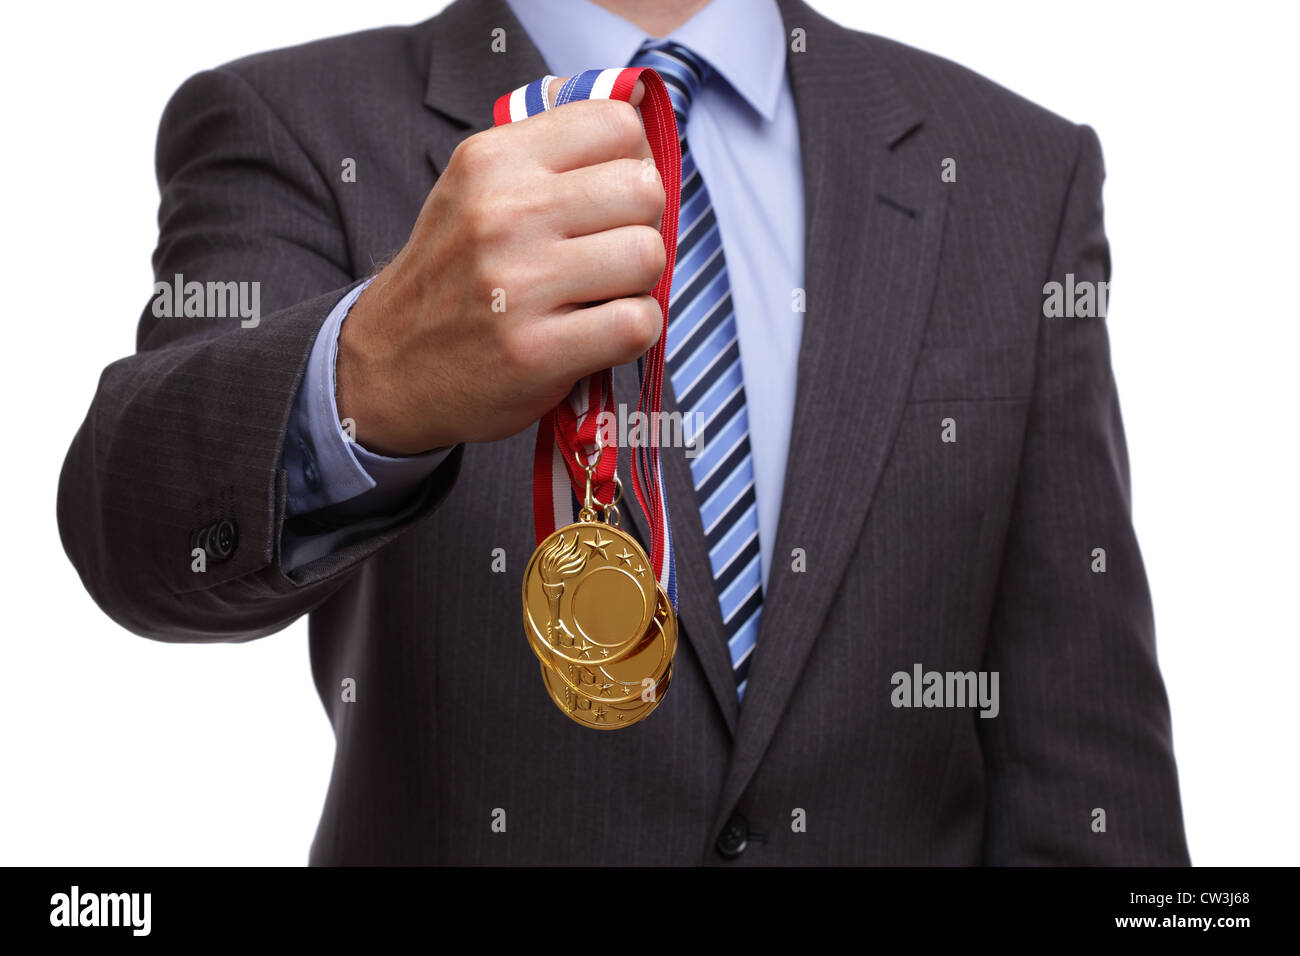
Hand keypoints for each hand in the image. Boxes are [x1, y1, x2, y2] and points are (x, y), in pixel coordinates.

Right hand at [336, 78, 665, 455]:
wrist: (389, 366)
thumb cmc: (453, 277)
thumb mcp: (476, 189)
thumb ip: (550, 153)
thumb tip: (640, 110)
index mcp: (492, 161)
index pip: (618, 124)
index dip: (632, 164)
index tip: (611, 200)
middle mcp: (503, 214)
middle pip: (644, 190)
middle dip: (641, 225)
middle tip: (606, 254)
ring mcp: (518, 285)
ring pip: (648, 255)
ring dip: (640, 283)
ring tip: (600, 295)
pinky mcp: (535, 351)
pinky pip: (637, 322)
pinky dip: (635, 332)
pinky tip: (600, 334)